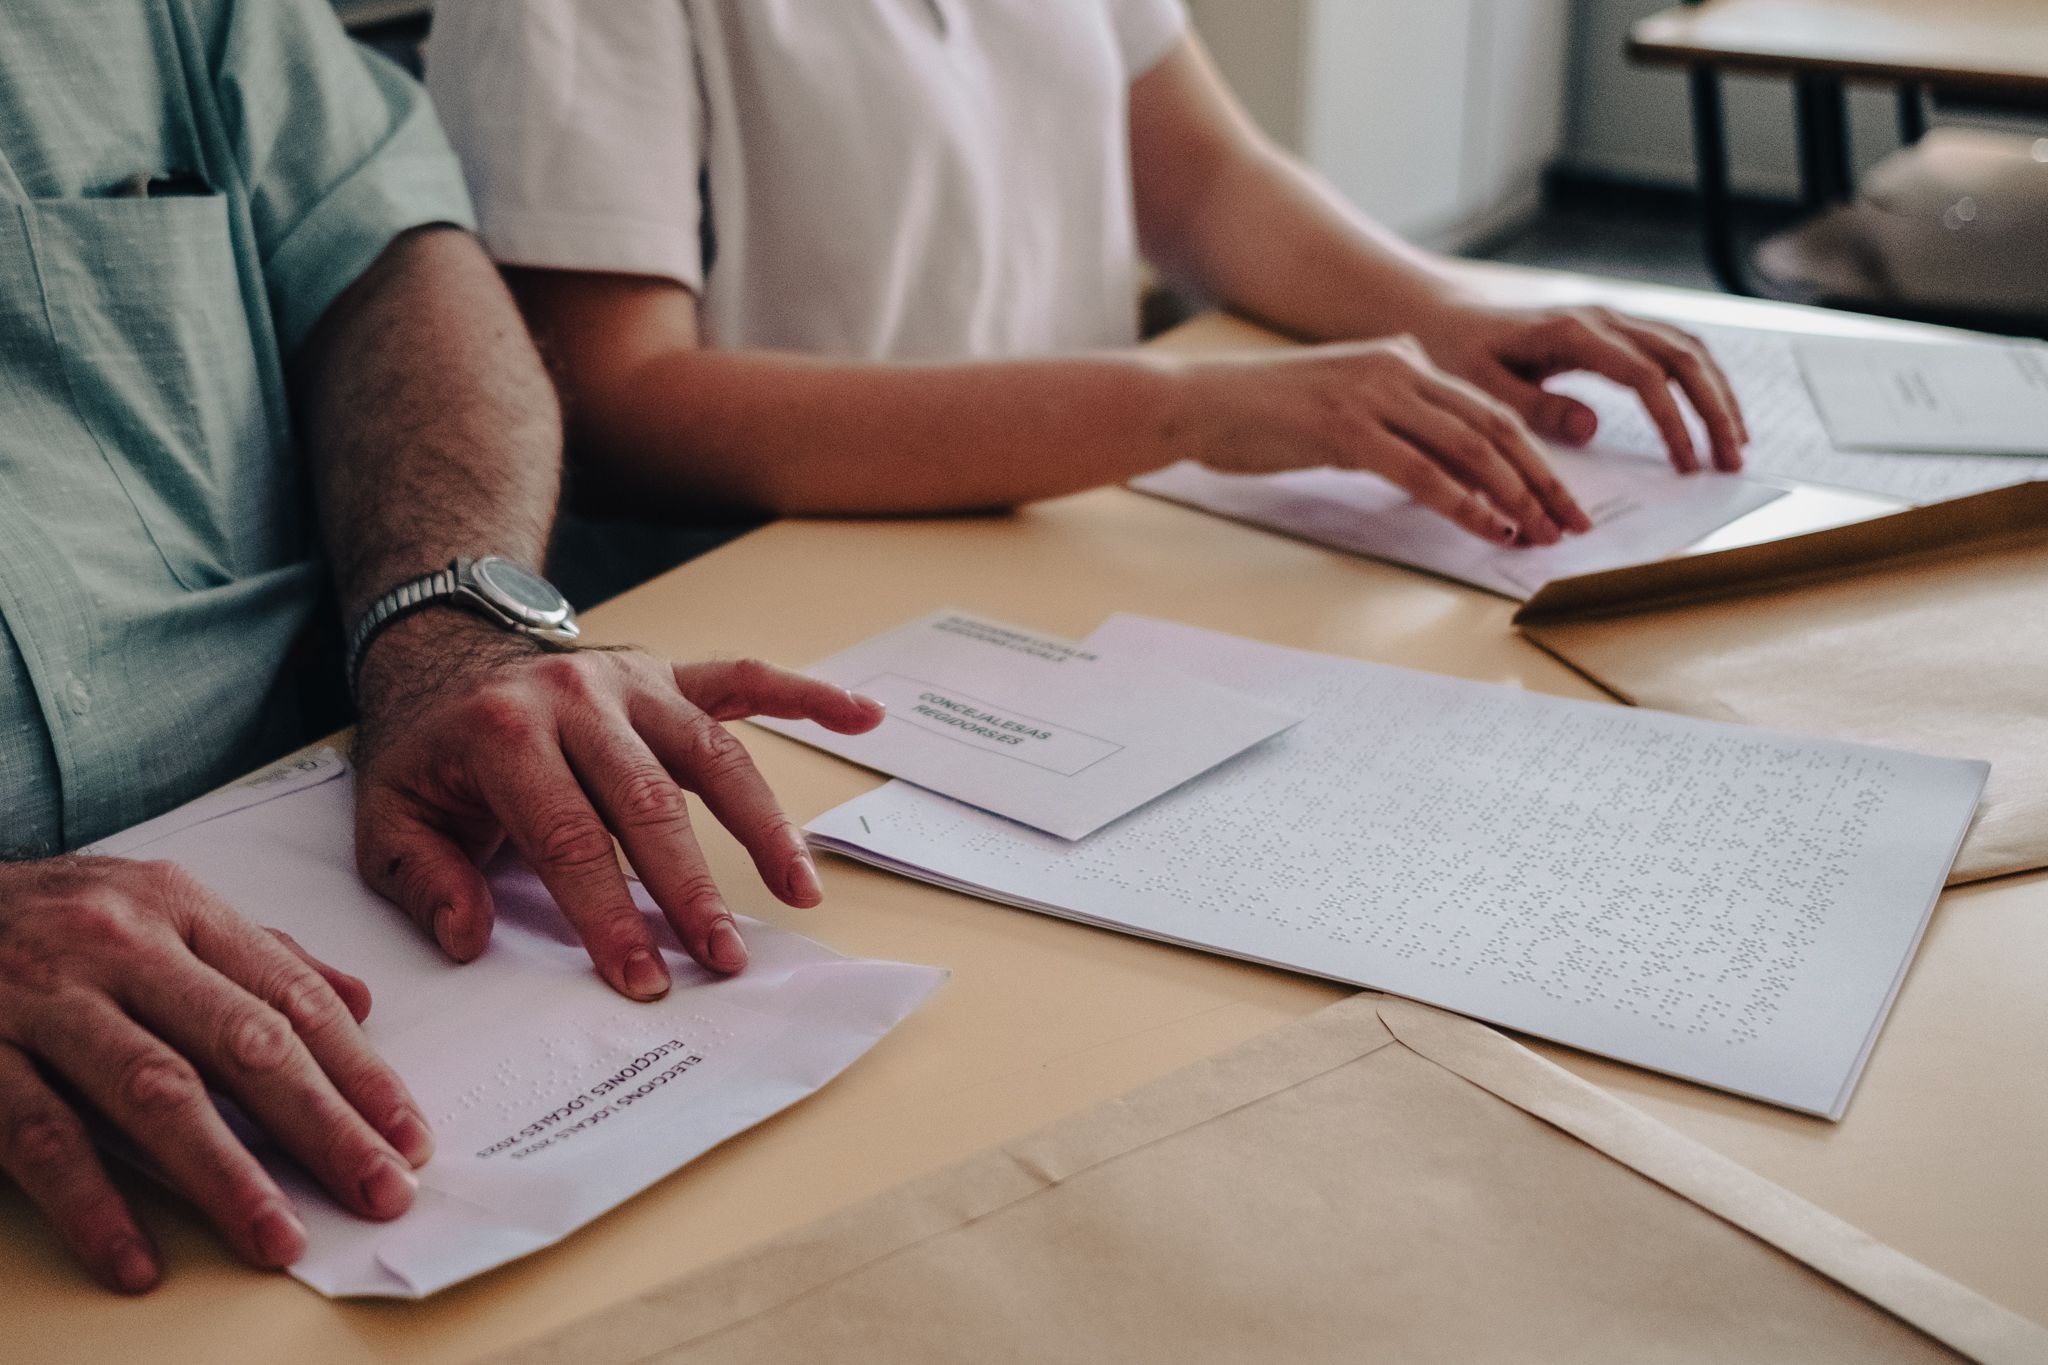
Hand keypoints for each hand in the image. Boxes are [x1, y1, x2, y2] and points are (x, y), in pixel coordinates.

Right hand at [0, 856, 429, 1292]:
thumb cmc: (49, 919)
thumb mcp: (156, 909)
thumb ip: (257, 956)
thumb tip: (356, 1001)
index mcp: (178, 907)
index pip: (291, 997)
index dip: (358, 1071)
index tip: (405, 1135)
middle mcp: (119, 945)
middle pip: (243, 1044)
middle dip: (322, 1125)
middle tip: (376, 1188)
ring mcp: (44, 1001)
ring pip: (154, 1092)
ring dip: (225, 1173)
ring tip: (278, 1237)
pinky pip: (43, 1138)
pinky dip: (95, 1203)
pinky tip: (137, 1257)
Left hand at [351, 616, 884, 999]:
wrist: (440, 652)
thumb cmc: (428, 750)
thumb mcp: (388, 818)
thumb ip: (422, 880)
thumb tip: (471, 937)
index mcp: (506, 734)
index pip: (570, 838)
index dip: (608, 915)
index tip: (642, 977)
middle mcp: (578, 698)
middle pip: (651, 803)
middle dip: (691, 888)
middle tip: (723, 957)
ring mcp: (632, 680)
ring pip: (714, 752)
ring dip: (763, 824)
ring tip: (800, 890)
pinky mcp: (667, 672)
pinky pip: (746, 678)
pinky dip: (808, 694)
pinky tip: (863, 717)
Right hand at [1177, 335, 1592, 545]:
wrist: (1197, 403)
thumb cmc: (1260, 413)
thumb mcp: (1341, 405)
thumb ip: (1391, 418)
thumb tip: (1433, 455)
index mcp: (1402, 358)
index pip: (1487, 411)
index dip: (1533, 459)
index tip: (1559, 500)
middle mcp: (1398, 367)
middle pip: (1493, 428)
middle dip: (1541, 481)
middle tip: (1570, 524)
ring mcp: (1373, 395)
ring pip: (1467, 449)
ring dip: (1511, 497)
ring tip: (1537, 535)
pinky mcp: (1346, 428)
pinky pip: (1420, 471)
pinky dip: (1460, 503)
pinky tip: (1486, 527)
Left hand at [1411, 303, 1749, 474]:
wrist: (1444, 318)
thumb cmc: (1457, 355)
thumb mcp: (1481, 388)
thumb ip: (1534, 408)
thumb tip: (1593, 429)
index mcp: (1573, 333)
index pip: (1644, 376)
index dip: (1673, 422)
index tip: (1687, 465)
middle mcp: (1603, 319)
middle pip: (1683, 358)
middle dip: (1715, 410)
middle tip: (1732, 461)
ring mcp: (1613, 320)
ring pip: (1688, 349)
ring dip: (1718, 394)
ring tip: (1736, 443)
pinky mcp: (1615, 329)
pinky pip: (1673, 348)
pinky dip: (1701, 379)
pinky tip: (1712, 412)